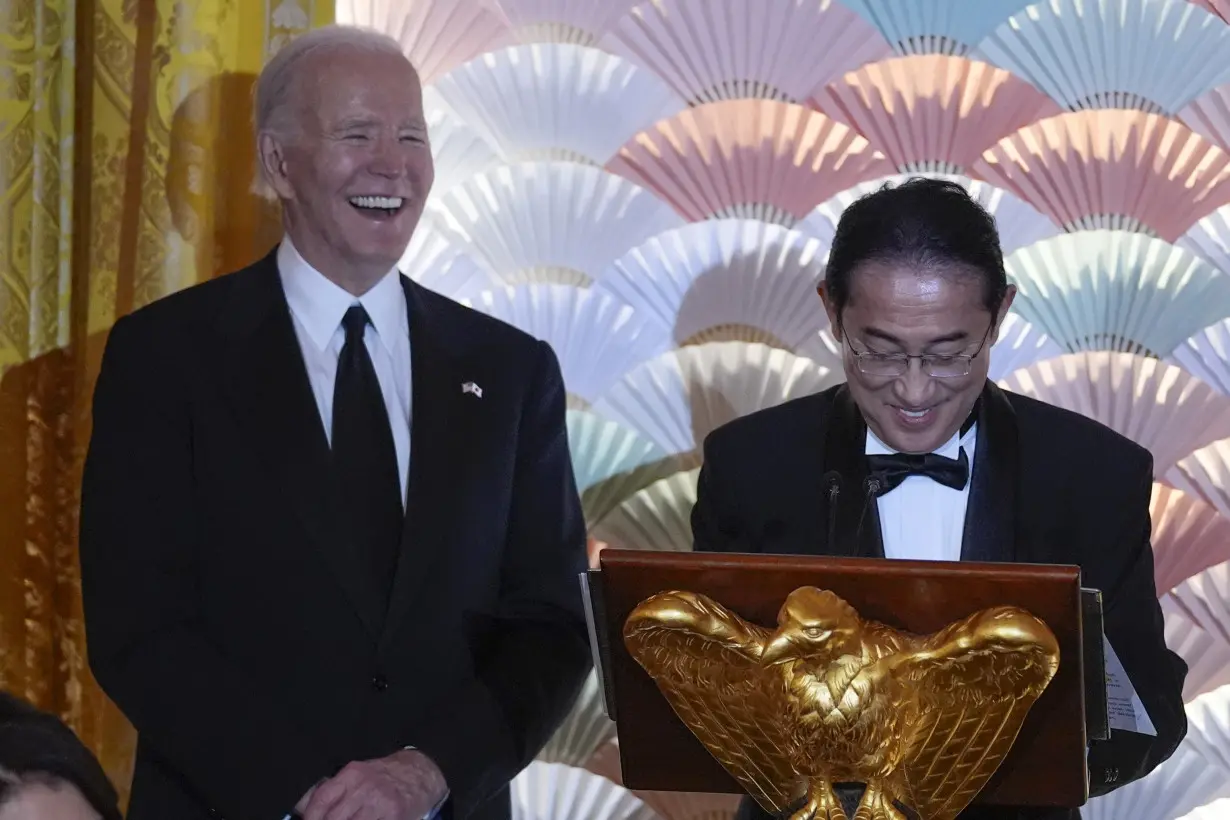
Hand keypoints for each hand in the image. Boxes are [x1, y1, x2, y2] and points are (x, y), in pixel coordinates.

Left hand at [300, 749, 446, 819]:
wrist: (420, 774)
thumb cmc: (384, 777)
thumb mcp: (357, 776)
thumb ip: (331, 790)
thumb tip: (301, 808)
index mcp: (352, 774)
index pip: (322, 798)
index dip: (310, 816)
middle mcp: (365, 787)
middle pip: (334, 817)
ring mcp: (380, 803)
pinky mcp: (394, 815)